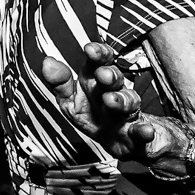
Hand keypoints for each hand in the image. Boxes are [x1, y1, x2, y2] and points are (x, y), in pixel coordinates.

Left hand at [41, 42, 156, 159]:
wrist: (127, 145)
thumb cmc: (96, 118)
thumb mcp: (71, 102)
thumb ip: (59, 83)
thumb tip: (48, 61)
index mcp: (97, 85)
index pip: (100, 64)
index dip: (98, 56)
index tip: (91, 50)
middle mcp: (114, 95)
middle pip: (114, 82)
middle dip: (109, 77)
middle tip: (103, 74)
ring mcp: (128, 116)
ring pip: (128, 105)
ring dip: (121, 101)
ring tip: (111, 100)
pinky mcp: (139, 137)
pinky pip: (142, 134)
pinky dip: (145, 132)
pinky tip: (146, 130)